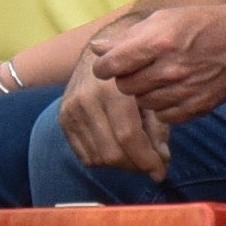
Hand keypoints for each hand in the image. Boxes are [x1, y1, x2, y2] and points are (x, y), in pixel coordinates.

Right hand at [54, 56, 171, 181]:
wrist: (101, 52)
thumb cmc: (134, 72)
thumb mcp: (152, 93)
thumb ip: (158, 129)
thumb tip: (161, 163)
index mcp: (111, 88)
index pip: (128, 136)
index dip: (147, 160)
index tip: (160, 173)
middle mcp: (86, 99)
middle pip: (112, 152)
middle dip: (136, 166)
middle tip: (151, 165)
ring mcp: (71, 109)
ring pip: (98, 158)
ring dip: (122, 165)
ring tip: (137, 157)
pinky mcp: (63, 118)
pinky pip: (85, 156)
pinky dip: (105, 160)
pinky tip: (119, 149)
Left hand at [94, 5, 225, 125]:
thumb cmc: (201, 25)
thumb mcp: (165, 18)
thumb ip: (129, 36)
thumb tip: (97, 49)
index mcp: (159, 42)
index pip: (112, 65)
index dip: (104, 67)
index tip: (107, 66)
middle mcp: (170, 69)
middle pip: (125, 87)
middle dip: (125, 79)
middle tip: (136, 70)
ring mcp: (184, 91)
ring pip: (143, 103)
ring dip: (144, 93)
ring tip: (157, 79)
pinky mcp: (196, 107)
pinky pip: (164, 117)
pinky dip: (163, 107)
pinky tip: (172, 91)